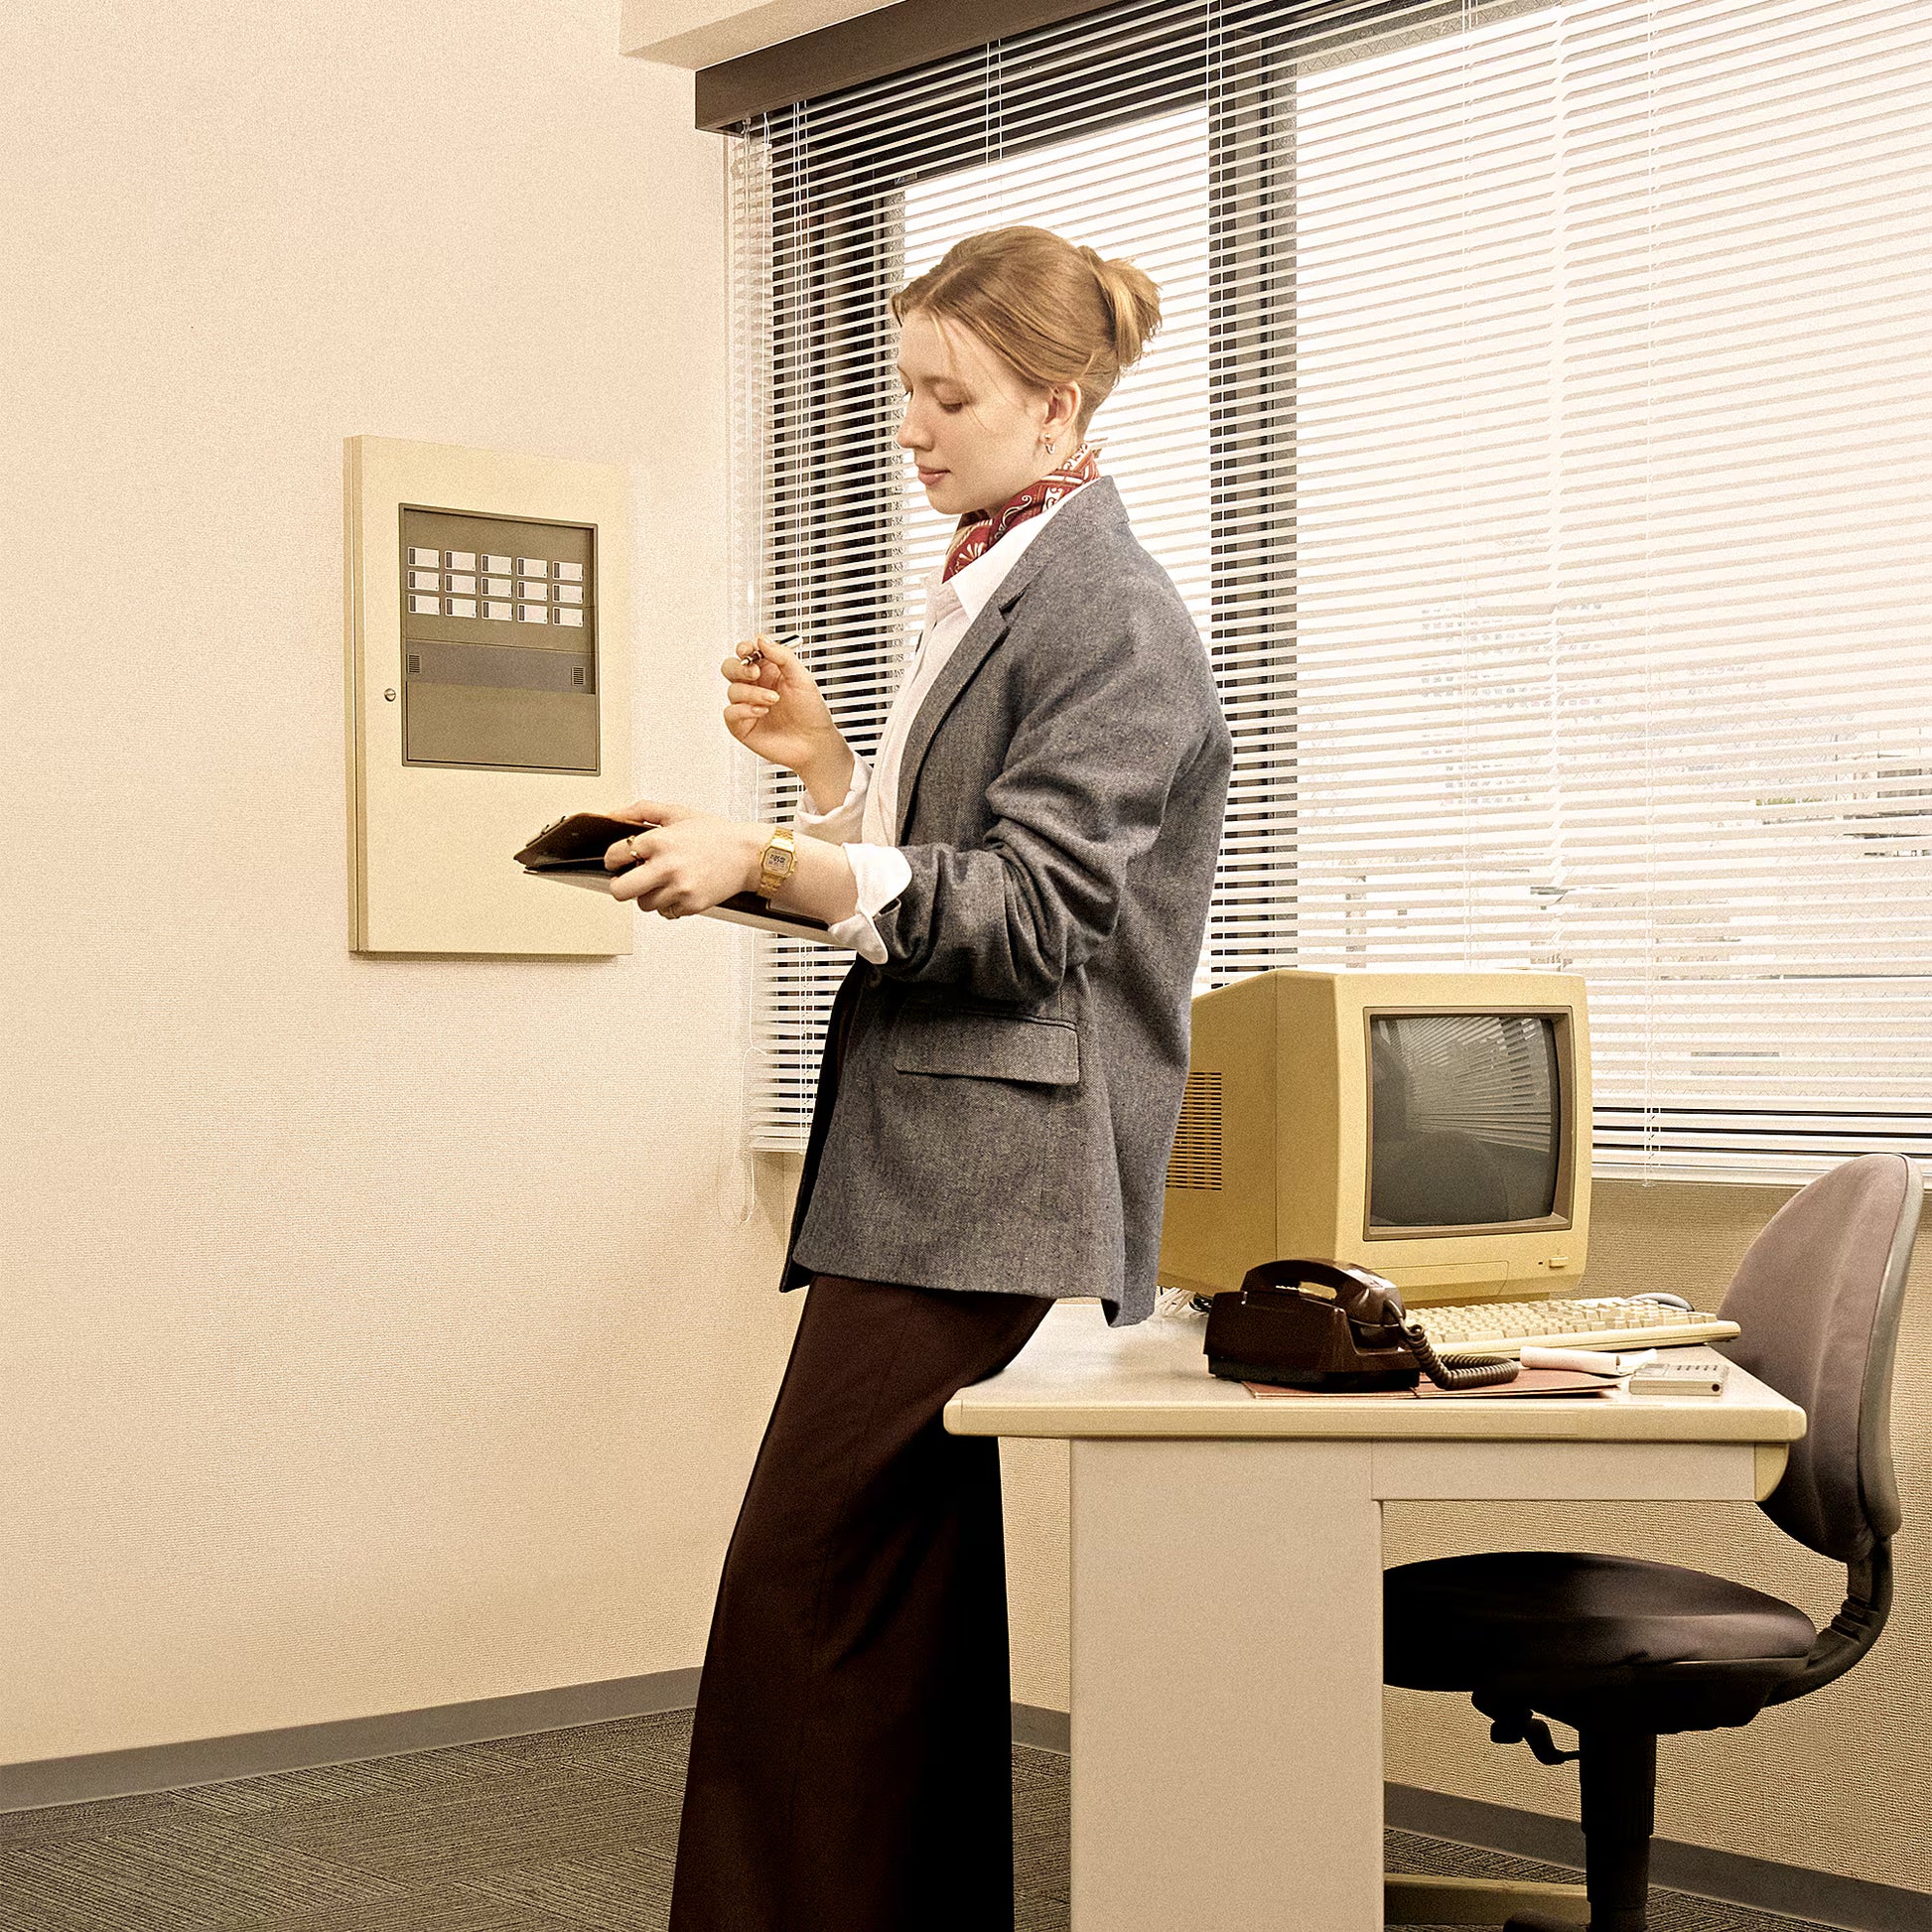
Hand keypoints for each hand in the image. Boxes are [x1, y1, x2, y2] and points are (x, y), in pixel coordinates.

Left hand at [603, 798, 765, 918]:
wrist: (749, 855)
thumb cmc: (717, 835)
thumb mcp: (678, 813)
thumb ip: (642, 810)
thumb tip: (614, 814)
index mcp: (659, 841)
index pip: (614, 856)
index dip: (613, 859)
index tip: (618, 861)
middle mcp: (666, 867)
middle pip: (620, 890)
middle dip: (619, 886)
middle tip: (627, 881)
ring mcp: (679, 889)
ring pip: (643, 904)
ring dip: (649, 895)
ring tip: (664, 882)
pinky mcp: (691, 905)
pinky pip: (666, 913)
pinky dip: (669, 904)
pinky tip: (680, 889)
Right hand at [720, 635, 849, 795]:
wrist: (815, 743)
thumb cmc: (812, 712)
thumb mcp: (802, 677)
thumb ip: (782, 656)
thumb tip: (762, 640)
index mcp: (769, 671)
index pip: (746, 653)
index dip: (744, 648)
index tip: (750, 650)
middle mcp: (756, 687)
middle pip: (730, 668)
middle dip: (740, 668)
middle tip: (756, 674)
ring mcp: (747, 706)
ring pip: (732, 690)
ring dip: (753, 693)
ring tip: (772, 700)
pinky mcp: (742, 726)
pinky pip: (730, 713)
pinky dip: (744, 710)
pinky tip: (762, 712)